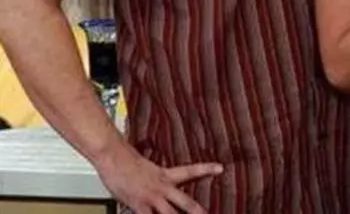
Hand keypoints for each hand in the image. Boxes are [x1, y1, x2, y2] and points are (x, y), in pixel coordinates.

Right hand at [94, 142, 221, 213]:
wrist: (113, 156)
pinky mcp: (138, 205)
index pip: (191, 169)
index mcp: (165, 175)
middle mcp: (162, 187)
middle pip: (185, 201)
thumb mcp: (147, 169)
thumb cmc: (126, 161)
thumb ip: (155, 179)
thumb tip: (157, 185)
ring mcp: (151, 197)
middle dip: (196, 211)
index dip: (206, 169)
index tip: (221, 168)